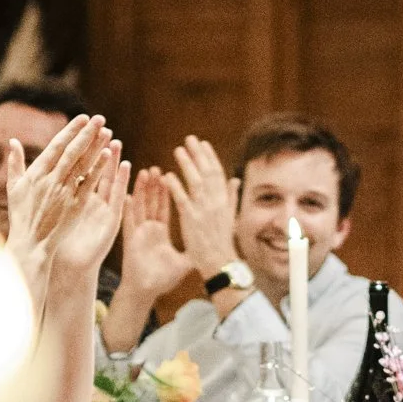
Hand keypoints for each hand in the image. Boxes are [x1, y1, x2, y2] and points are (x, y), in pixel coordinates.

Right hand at [4, 113, 126, 283]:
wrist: (30, 243)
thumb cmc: (21, 215)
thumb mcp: (13, 188)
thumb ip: (15, 163)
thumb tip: (13, 141)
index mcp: (36, 174)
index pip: (56, 146)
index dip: (71, 131)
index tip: (83, 118)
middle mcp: (50, 181)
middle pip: (72, 152)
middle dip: (86, 133)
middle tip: (100, 118)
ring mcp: (64, 193)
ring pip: (82, 165)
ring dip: (95, 147)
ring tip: (107, 131)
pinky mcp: (75, 206)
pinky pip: (89, 184)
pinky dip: (98, 169)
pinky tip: (108, 155)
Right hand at [114, 170, 193, 312]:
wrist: (146, 291)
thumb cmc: (162, 279)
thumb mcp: (183, 262)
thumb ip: (193, 249)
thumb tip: (209, 244)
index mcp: (160, 232)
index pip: (165, 206)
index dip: (167, 191)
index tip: (169, 174)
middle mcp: (148, 229)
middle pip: (152, 202)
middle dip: (154, 185)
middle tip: (157, 168)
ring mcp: (139, 233)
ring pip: (140, 206)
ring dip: (142, 190)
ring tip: (144, 173)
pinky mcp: (131, 240)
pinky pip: (129, 221)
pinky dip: (128, 208)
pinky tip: (127, 194)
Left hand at [168, 134, 240, 279]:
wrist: (219, 262)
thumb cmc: (223, 241)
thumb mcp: (231, 216)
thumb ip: (231, 197)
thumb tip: (235, 180)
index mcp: (224, 200)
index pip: (217, 173)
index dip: (210, 157)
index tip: (203, 143)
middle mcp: (216, 202)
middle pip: (207, 172)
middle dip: (198, 154)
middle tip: (189, 139)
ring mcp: (204, 210)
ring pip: (195, 182)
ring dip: (187, 165)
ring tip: (178, 150)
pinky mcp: (191, 220)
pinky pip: (182, 200)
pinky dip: (175, 187)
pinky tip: (167, 176)